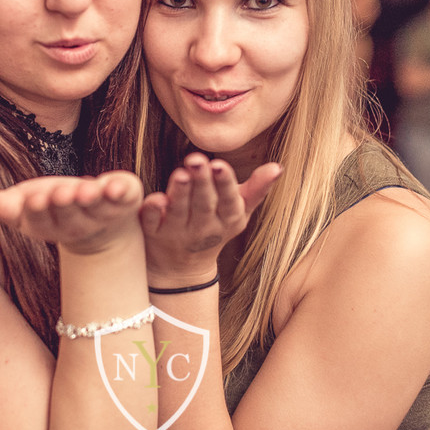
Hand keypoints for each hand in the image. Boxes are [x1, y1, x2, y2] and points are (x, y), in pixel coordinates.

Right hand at [0, 171, 143, 255]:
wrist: (101, 226)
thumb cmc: (52, 209)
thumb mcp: (20, 207)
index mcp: (46, 225)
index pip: (38, 221)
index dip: (37, 212)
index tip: (33, 200)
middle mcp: (73, 225)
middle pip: (66, 215)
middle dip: (63, 204)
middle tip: (60, 193)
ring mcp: (100, 215)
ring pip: (94, 209)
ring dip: (90, 200)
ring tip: (86, 190)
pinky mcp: (124, 203)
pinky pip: (124, 198)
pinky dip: (122, 191)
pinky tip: (118, 184)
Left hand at [139, 153, 280, 286]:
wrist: (182, 269)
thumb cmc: (215, 228)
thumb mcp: (239, 212)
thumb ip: (257, 188)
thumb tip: (278, 166)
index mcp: (227, 219)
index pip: (229, 201)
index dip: (225, 183)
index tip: (220, 165)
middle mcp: (203, 228)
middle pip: (203, 204)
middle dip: (201, 182)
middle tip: (196, 159)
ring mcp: (177, 233)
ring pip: (178, 212)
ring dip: (179, 193)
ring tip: (180, 174)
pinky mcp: (153, 234)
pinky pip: (151, 223)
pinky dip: (152, 212)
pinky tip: (154, 199)